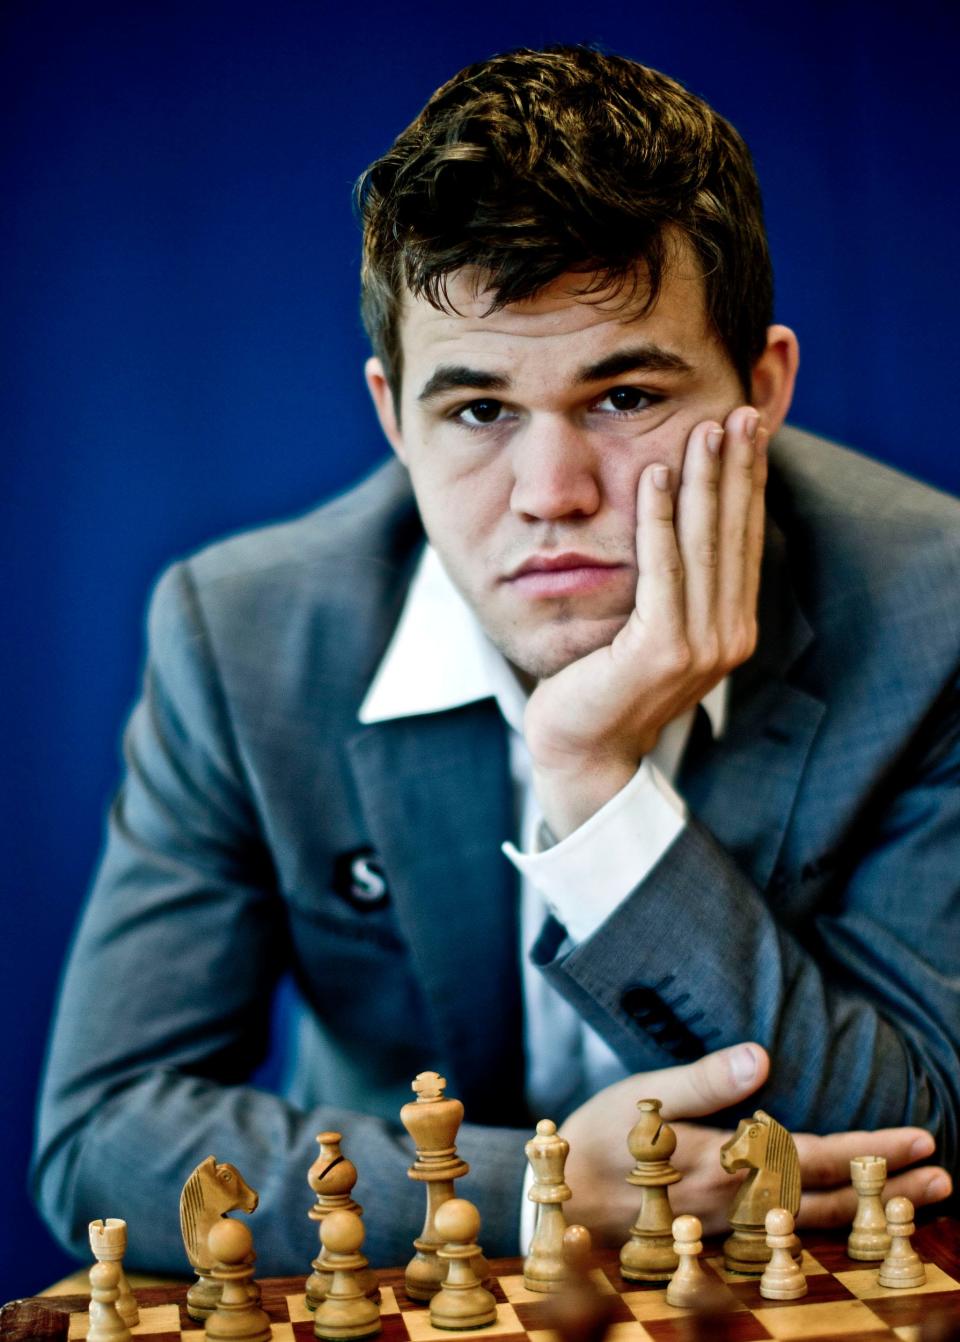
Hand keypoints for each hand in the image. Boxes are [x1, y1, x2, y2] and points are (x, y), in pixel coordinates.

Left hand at [525, 406, 766, 837]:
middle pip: (734, 534)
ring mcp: (700, 648)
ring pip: (705, 545)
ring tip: (705, 428)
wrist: (579, 746)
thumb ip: (671, 583)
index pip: (743, 539)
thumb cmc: (603, 681)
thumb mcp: (648, 625)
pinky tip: (656, 475)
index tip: (747, 429)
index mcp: (731, 627)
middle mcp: (727, 637)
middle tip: (740, 410)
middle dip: (737, 468)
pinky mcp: (663, 652)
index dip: (748, 481)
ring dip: (706, 481)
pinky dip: (659, 519)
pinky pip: (663, 571)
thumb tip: (675, 517)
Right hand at [559, 1042, 952, 1243]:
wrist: (556, 1201)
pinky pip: (786, 1243)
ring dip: (872, 1215)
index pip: (815, 1156)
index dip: (871, 1150)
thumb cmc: (597, 1139)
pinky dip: (828, 1234)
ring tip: (918, 1204)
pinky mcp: (719, 1245)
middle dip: (890, 1190)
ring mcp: (731, 1232)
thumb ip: (703, 1080)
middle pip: (829, 1200)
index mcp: (725, 1163)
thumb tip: (760, 1057)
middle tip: (944, 1179)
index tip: (922, 1142)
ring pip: (814, 1227)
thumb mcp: (642, 1097)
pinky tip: (849, 1225)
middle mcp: (737, 1205)